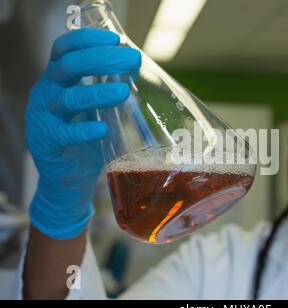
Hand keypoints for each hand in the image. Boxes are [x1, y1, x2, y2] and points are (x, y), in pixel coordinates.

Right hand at [25, 28, 140, 238]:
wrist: (68, 178)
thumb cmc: (85, 137)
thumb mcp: (99, 106)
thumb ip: (112, 85)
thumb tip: (134, 61)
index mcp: (57, 80)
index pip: (64, 49)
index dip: (87, 39)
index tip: (116, 40)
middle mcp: (46, 93)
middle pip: (68, 66)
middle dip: (101, 59)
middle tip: (129, 59)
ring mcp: (43, 117)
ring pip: (68, 98)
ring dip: (98, 93)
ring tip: (123, 92)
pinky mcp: (47, 143)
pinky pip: (64, 133)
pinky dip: (85, 130)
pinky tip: (102, 129)